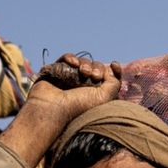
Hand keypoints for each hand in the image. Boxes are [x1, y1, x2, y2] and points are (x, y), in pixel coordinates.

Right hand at [0, 54, 120, 167]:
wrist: (53, 108)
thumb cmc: (79, 106)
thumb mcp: (104, 97)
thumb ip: (114, 83)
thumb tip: (112, 70)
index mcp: (95, 93)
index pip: (107, 77)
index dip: (113, 69)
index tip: (114, 65)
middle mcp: (82, 86)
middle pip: (95, 67)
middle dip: (97, 68)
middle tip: (94, 76)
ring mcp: (69, 78)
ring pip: (81, 62)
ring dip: (85, 64)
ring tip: (83, 72)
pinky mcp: (56, 71)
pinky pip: (66, 59)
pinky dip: (70, 58)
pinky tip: (73, 63)